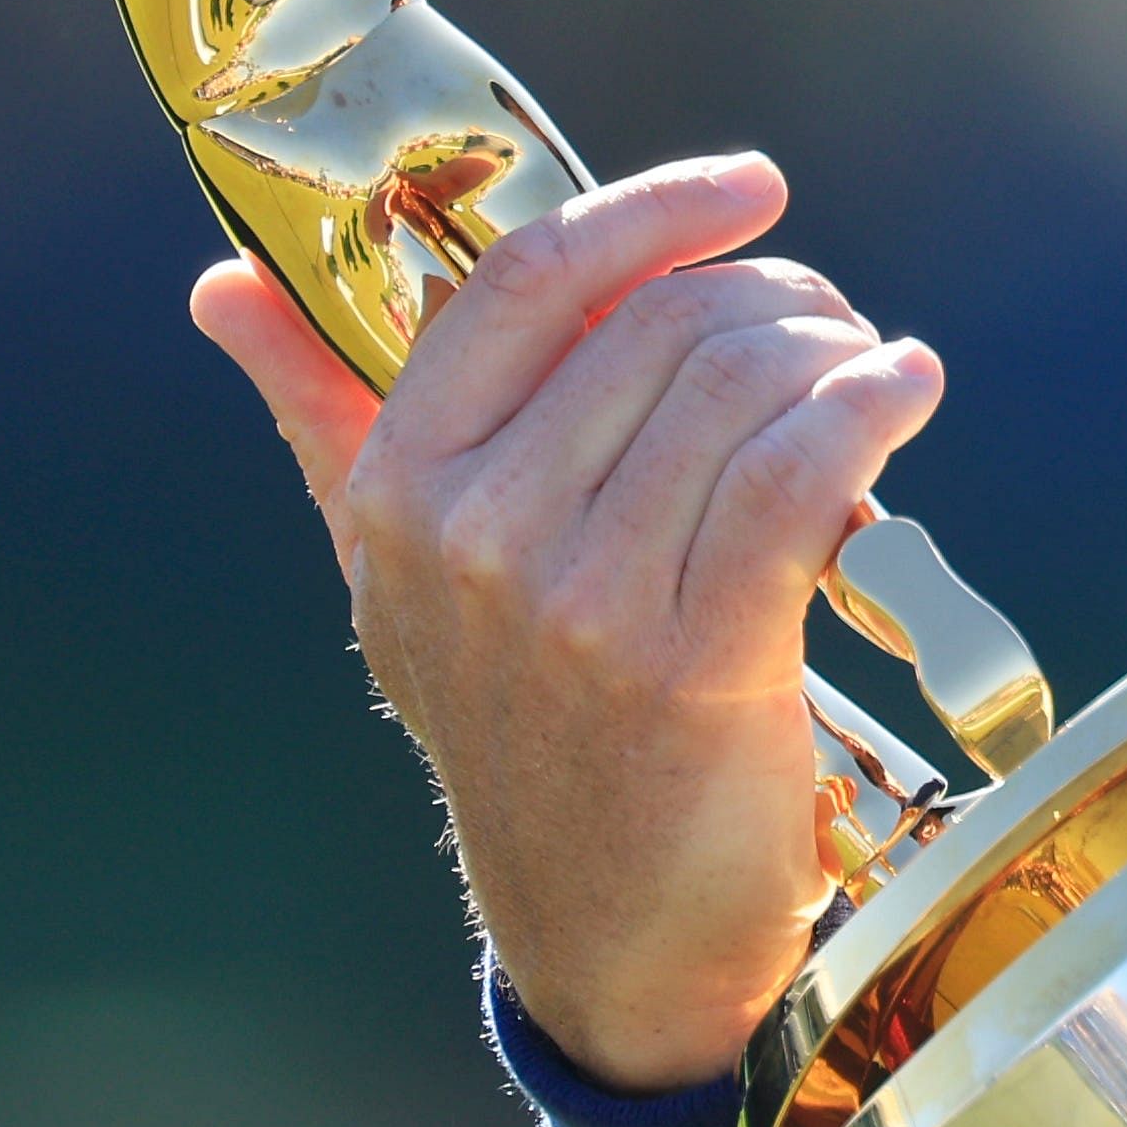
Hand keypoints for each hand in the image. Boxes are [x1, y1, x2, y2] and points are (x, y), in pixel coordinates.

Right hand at [190, 155, 940, 1089]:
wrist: (609, 936)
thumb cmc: (528, 727)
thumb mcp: (400, 576)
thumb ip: (321, 415)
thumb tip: (219, 283)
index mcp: (399, 489)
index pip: (528, 279)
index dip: (654, 209)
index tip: (749, 190)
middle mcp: (474, 534)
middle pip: (660, 324)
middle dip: (776, 299)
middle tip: (831, 328)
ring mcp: (578, 602)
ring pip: (741, 387)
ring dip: (838, 355)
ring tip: (871, 376)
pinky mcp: (692, 663)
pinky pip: (796, 474)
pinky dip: (871, 411)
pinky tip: (906, 394)